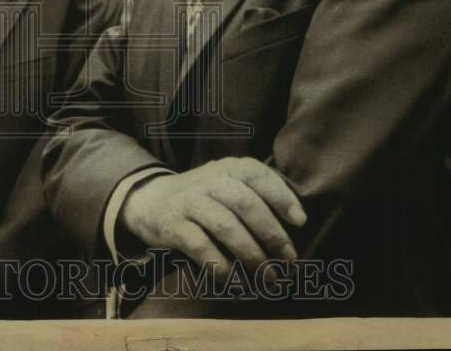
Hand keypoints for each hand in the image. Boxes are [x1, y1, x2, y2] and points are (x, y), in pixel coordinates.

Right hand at [118, 157, 305, 277]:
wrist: (150, 200)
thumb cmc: (203, 197)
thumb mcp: (226, 183)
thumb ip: (255, 195)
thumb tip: (297, 224)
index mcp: (228, 168)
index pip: (258, 175)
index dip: (281, 197)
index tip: (300, 221)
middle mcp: (210, 180)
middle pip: (245, 204)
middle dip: (272, 234)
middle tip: (290, 260)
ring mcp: (190, 202)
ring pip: (226, 226)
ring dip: (252, 255)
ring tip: (269, 278)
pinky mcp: (174, 226)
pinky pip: (201, 247)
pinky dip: (222, 267)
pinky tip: (237, 283)